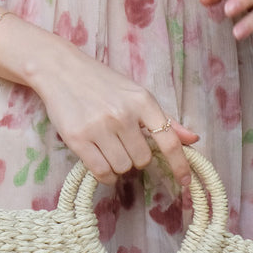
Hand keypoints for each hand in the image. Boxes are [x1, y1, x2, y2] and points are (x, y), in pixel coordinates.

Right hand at [20, 32, 197, 188]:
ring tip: (107, 148)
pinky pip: (101, 172)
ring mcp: (99, 127)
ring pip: (122, 168)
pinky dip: (105, 175)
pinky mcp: (78, 139)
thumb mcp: (135, 93)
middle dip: (134, 158)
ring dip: (118, 165)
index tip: (185, 182)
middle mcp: (123, 114)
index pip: (168, 140)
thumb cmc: (101, 81)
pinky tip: (99, 161)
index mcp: (142, 101)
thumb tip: (193, 139)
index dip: (180, 165)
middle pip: (142, 160)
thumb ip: (163, 118)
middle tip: (121, 144)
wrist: (60, 69)